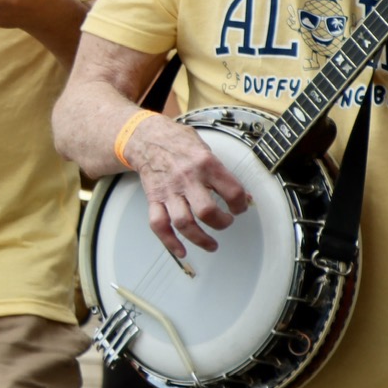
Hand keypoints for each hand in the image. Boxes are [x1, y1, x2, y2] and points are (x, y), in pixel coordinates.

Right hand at [123, 110, 248, 258]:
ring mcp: (169, 190)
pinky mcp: (154, 198)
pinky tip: (181, 250)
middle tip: (226, 222)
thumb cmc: (176, 141)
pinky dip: (169, 241)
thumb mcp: (205, 148)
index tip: (240, 208)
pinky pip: (159, 224)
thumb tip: (242, 196)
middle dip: (222, 223)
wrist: (145, 137)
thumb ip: (223, 173)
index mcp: (205, 164)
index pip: (232, 191)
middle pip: (207, 211)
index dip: (241, 204)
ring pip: (184, 222)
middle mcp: (187, 178)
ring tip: (211, 244)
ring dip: (200, 239)